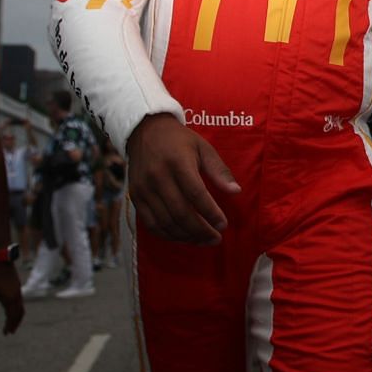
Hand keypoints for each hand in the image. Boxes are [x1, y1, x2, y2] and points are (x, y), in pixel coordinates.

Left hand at [0, 263, 24, 333]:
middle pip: (19, 315)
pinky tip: (11, 311)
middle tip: (10, 332)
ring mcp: (18, 293)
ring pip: (21, 309)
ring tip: (12, 323)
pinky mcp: (18, 289)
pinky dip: (17, 310)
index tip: (6, 333)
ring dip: (17, 318)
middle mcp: (16, 298)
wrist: (2, 262)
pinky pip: (20, 303)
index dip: (9, 326)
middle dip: (15, 324)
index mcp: (10, 300)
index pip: (11, 317)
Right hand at [125, 113, 239, 245]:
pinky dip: (168, 235)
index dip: (210, 213)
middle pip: (180, 212)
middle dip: (201, 230)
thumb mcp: (203, 147)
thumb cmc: (179, 140)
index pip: (196, 194)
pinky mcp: (135, 197)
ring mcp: (144, 189)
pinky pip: (151, 223)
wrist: (144, 130)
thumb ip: (219, 170)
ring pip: (165, 222)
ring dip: (186, 236)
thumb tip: (236, 191)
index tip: (223, 225)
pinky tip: (183, 237)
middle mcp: (158, 177)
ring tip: (203, 240)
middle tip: (216, 238)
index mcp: (177, 162)